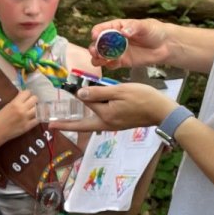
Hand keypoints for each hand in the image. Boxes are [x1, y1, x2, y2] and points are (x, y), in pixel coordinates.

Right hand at [0, 90, 38, 141]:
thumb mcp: (6, 106)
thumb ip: (16, 101)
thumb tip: (23, 97)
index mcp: (15, 103)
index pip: (27, 92)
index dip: (27, 94)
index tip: (26, 96)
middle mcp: (22, 109)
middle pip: (35, 99)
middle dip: (33, 100)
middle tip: (30, 103)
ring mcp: (26, 118)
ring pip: (38, 108)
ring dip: (36, 108)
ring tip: (32, 110)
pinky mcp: (28, 126)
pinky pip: (38, 119)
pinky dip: (37, 117)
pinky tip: (34, 118)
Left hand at [51, 82, 171, 132]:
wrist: (162, 111)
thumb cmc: (143, 98)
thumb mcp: (119, 91)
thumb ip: (98, 93)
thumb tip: (79, 94)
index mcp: (105, 115)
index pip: (85, 103)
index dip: (76, 93)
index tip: (65, 88)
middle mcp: (107, 124)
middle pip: (81, 125)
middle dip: (66, 125)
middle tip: (51, 126)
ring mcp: (113, 125)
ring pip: (90, 124)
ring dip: (77, 123)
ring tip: (65, 121)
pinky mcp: (119, 124)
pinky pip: (100, 122)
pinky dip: (90, 119)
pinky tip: (88, 115)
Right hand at [88, 18, 172, 68]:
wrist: (165, 45)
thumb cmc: (154, 31)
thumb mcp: (145, 26)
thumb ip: (134, 28)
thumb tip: (123, 31)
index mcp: (117, 27)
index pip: (101, 29)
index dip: (96, 32)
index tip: (95, 36)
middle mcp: (114, 39)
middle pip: (98, 44)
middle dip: (94, 48)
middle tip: (96, 53)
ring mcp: (117, 51)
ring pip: (101, 56)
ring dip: (97, 59)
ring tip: (99, 60)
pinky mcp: (122, 62)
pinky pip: (111, 65)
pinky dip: (108, 66)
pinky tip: (111, 64)